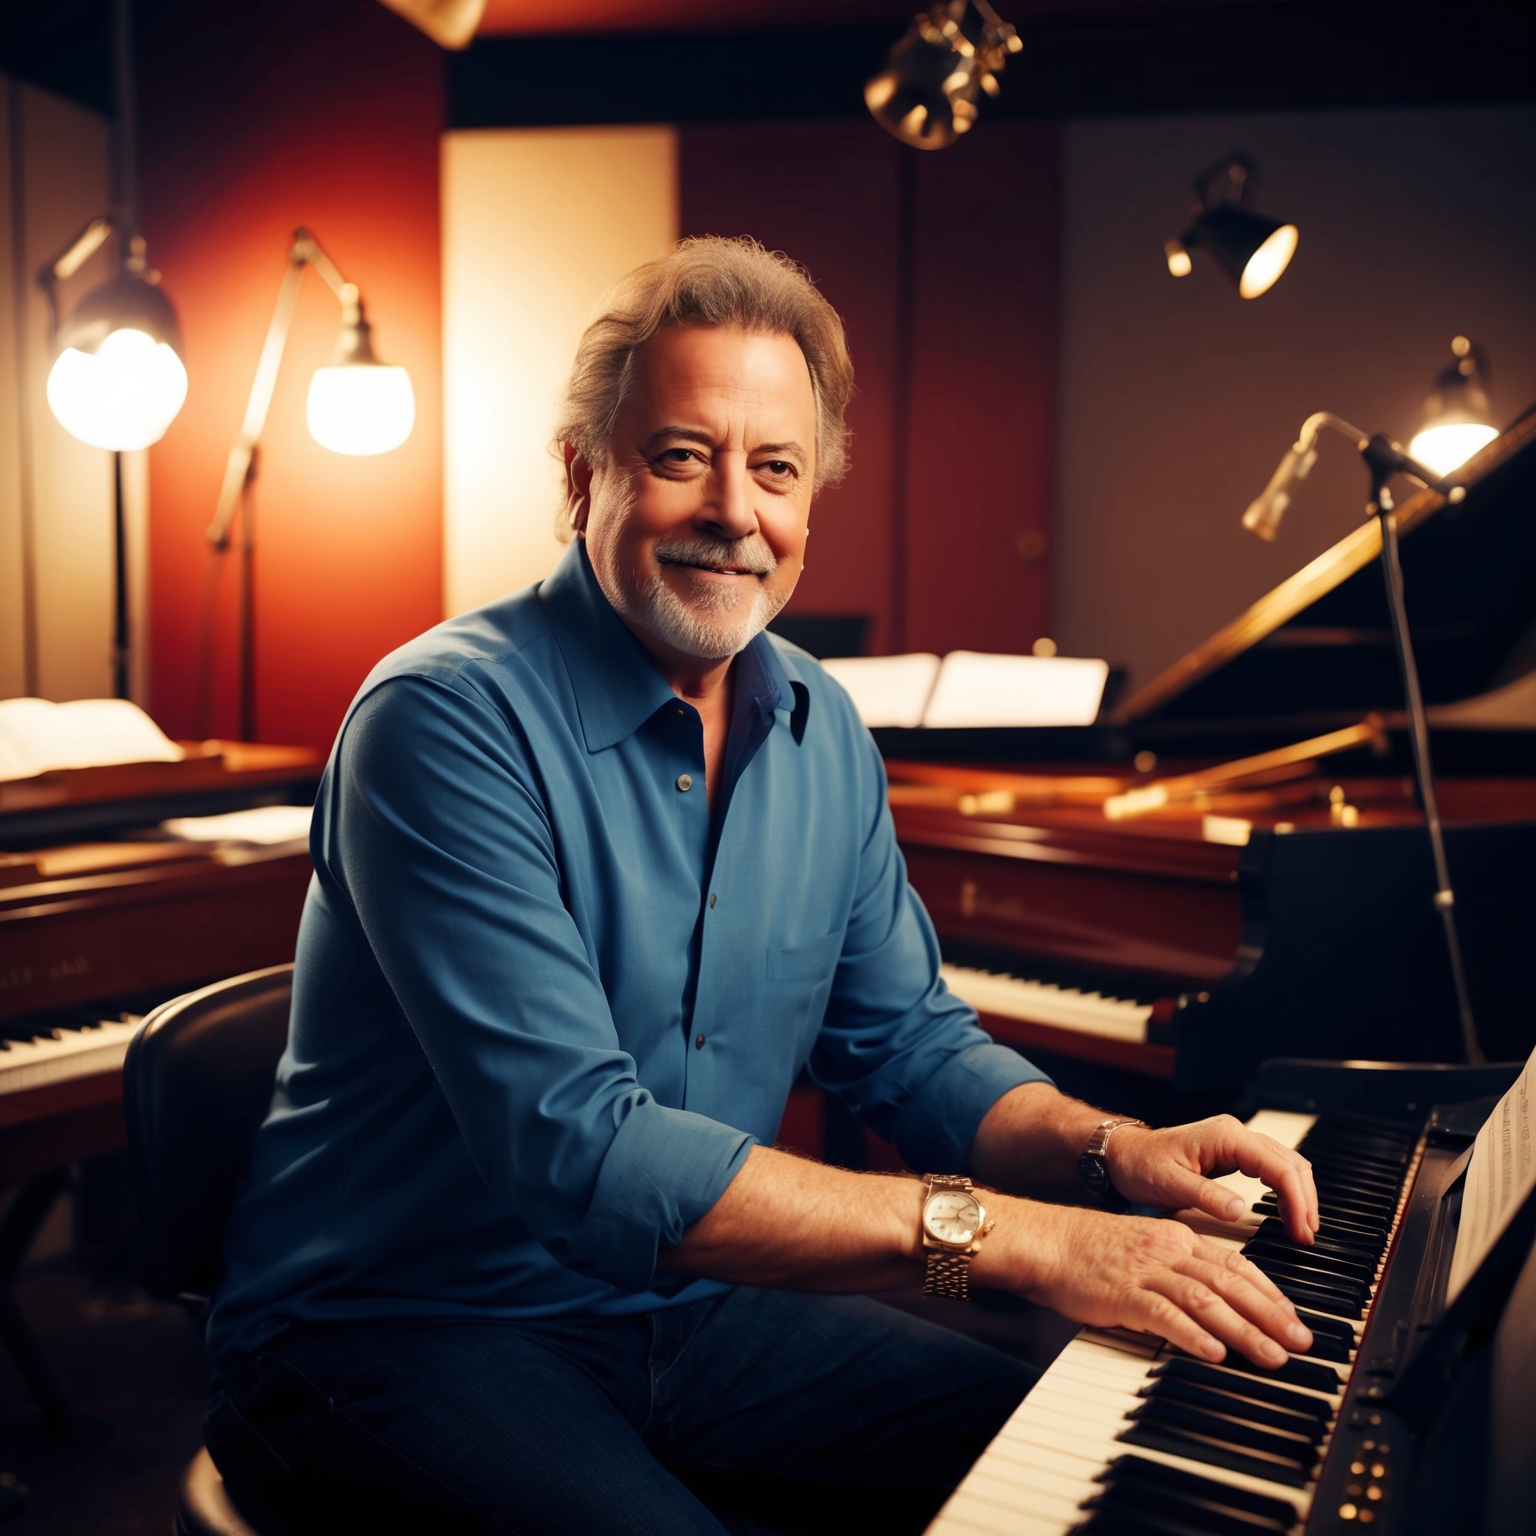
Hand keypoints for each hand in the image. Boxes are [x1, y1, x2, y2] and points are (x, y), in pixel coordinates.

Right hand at [981, 1200, 1313, 1367]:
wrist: (1044, 1239)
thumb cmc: (1087, 1249)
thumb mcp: (1142, 1248)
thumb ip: (1177, 1268)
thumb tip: (1214, 1301)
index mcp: (1175, 1236)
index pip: (1234, 1263)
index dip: (1270, 1292)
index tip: (1294, 1318)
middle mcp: (1167, 1250)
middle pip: (1230, 1282)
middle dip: (1271, 1315)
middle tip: (1300, 1343)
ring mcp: (1145, 1271)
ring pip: (1206, 1298)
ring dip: (1244, 1329)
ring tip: (1271, 1355)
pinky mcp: (1122, 1293)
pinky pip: (1163, 1314)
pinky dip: (1191, 1334)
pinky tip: (1212, 1352)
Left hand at [1105, 1116, 1318, 1244]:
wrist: (1124, 1155)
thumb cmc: (1142, 1166)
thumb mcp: (1170, 1184)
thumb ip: (1206, 1196)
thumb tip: (1239, 1211)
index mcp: (1225, 1136)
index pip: (1277, 1167)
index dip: (1296, 1200)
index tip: (1300, 1231)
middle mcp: (1235, 1133)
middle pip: (1290, 1162)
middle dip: (1305, 1199)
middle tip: (1306, 1235)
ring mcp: (1236, 1141)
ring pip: (1286, 1164)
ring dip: (1299, 1194)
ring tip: (1302, 1229)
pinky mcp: (1234, 1153)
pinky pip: (1272, 1168)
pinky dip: (1286, 1189)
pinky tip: (1287, 1212)